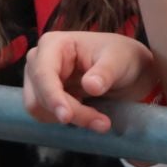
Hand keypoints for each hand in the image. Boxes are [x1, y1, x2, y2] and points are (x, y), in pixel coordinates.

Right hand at [23, 31, 159, 132]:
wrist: (128, 70)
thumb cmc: (122, 57)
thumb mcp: (119, 61)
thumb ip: (105, 72)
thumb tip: (90, 85)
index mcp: (53, 44)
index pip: (43, 73)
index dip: (52, 96)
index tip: (66, 117)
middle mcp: (39, 61)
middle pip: (40, 96)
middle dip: (70, 111)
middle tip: (102, 123)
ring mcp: (39, 80)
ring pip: (41, 110)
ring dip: (71, 119)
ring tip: (101, 120)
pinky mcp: (44, 97)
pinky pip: (48, 116)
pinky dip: (69, 121)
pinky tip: (91, 114)